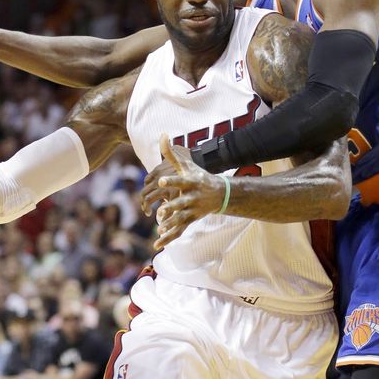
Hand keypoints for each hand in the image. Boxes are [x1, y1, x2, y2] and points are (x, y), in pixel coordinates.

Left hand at [143, 135, 226, 250]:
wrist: (220, 193)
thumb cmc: (199, 176)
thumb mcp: (188, 165)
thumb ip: (172, 153)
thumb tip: (162, 135)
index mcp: (190, 182)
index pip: (179, 181)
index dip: (171, 181)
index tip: (161, 181)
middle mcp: (192, 197)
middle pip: (181, 202)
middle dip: (172, 207)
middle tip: (161, 210)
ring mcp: (192, 209)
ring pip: (181, 218)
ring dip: (171, 224)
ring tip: (160, 229)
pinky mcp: (191, 219)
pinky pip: (180, 230)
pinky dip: (169, 237)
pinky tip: (158, 243)